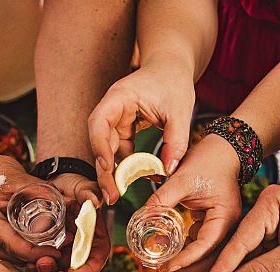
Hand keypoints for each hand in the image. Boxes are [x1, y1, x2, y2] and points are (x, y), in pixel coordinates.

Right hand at [0, 150, 61, 265]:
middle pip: (12, 255)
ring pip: (8, 256)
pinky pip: (3, 250)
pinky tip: (36, 244)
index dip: (37, 252)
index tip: (57, 252)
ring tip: (53, 248)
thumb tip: (69, 203)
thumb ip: (39, 190)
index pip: (13, 244)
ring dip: (29, 255)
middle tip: (61, 251)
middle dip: (36, 256)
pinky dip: (19, 249)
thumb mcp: (14, 176)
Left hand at [34, 173, 110, 271]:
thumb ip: (89, 192)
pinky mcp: (49, 254)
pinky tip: (28, 266)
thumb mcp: (82, 186)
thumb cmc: (72, 186)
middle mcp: (81, 250)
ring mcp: (65, 254)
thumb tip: (96, 201)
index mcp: (95, 239)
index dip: (87, 270)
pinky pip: (45, 270)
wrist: (53, 184)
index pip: (96, 260)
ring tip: (35, 268)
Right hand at [89, 65, 195, 203]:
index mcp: (119, 97)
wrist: (173, 67)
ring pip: (108, 149)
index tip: (108, 168)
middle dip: (104, 170)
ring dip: (112, 172)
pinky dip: (125, 166)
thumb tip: (168, 170)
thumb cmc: (174, 81)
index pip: (99, 122)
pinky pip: (120, 150)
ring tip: (116, 195)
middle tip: (110, 196)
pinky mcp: (125, 128)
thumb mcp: (180, 110)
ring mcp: (117, 119)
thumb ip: (176, 140)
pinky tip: (130, 182)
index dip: (99, 146)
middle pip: (100, 141)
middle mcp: (112, 109)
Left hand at [145, 134, 243, 271]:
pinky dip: (188, 251)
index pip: (205, 246)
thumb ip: (161, 200)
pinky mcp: (217, 224)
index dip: (184, 260)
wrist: (224, 148)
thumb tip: (140, 219)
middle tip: (160, 270)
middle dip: (186, 268)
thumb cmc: (208, 160)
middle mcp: (230, 226)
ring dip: (187, 262)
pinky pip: (204, 245)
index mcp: (225, 217)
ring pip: (207, 255)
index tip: (165, 267)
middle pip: (210, 259)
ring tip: (163, 264)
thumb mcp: (181, 179)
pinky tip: (172, 252)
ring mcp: (225, 227)